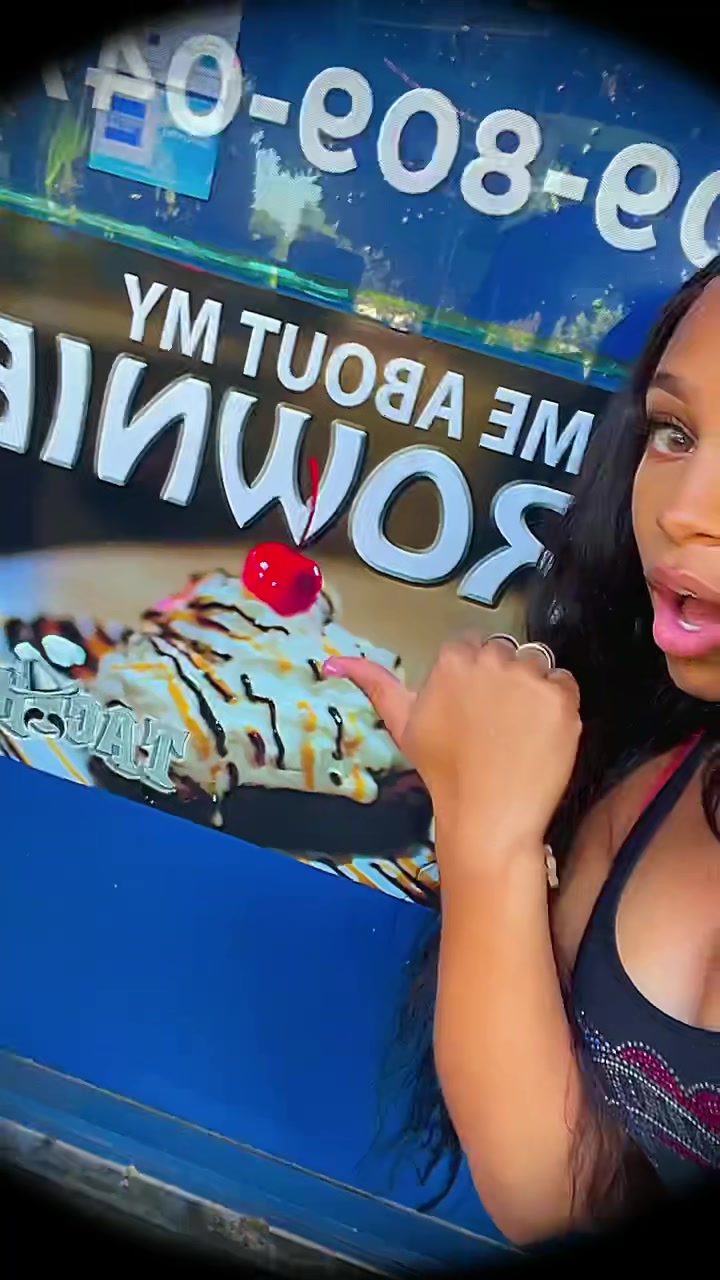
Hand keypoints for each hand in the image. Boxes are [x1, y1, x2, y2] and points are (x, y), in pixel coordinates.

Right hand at [323, 636, 581, 859]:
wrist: (488, 817)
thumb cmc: (441, 770)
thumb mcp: (401, 723)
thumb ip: (374, 682)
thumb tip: (332, 659)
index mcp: (452, 659)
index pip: (471, 646)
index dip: (474, 678)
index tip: (473, 709)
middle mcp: (491, 658)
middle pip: (505, 652)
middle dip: (502, 680)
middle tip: (496, 723)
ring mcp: (529, 677)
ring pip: (536, 664)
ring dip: (531, 689)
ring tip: (519, 729)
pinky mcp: (562, 697)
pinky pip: (564, 683)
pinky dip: (557, 705)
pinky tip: (540, 734)